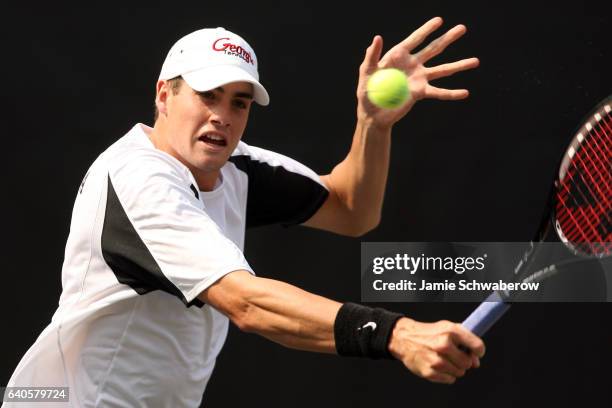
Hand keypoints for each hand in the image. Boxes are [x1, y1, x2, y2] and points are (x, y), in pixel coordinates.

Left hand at [357, 17, 478, 128]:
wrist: (373, 113)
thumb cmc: (366, 91)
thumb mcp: (366, 72)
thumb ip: (371, 56)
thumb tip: (377, 38)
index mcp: (398, 55)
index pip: (415, 39)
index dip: (427, 29)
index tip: (439, 20)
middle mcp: (413, 64)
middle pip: (434, 49)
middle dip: (448, 38)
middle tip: (463, 28)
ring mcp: (419, 78)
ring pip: (442, 69)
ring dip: (459, 65)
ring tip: (476, 61)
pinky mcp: (421, 93)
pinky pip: (439, 92)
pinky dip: (452, 93)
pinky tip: (465, 93)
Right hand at [388, 317, 484, 383]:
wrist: (404, 339)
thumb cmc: (428, 333)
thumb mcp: (447, 328)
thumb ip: (465, 340)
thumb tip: (476, 361)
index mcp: (451, 331)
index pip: (477, 346)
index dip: (478, 351)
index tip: (475, 353)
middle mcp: (444, 345)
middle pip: (468, 363)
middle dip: (463, 361)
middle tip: (453, 356)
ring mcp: (436, 359)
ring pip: (459, 373)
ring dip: (454, 368)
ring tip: (443, 359)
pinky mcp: (429, 371)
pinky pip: (449, 380)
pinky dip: (446, 375)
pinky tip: (437, 366)